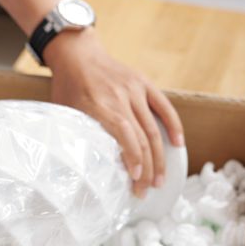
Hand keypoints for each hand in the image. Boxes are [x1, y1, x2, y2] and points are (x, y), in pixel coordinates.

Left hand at [44, 28, 184, 197]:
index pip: (124, 134)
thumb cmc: (67, 89)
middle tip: (145, 191)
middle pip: (142, 137)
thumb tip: (83, 169)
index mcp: (98, 105)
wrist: (76, 54)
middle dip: (147, 169)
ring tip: (160, 180)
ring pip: (154, 128)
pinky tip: (179, 145)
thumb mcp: (65, 113)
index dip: (134, 158)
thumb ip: (77, 135)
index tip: (135, 179)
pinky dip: (173, 126)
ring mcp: (134, 89)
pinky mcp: (143, 83)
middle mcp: (120, 97)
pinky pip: (164, 107)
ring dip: (160, 157)